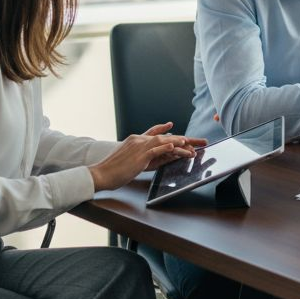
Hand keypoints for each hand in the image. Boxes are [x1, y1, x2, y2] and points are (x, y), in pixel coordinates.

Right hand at [88, 122, 206, 191]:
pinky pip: (156, 149)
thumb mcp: (129, 161)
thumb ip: (141, 158)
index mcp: (135, 140)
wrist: (101, 174)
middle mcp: (139, 140)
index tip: (171, 125)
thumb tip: (153, 160)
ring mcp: (139, 147)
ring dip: (180, 144)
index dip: (162, 128)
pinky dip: (167, 147)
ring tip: (192, 145)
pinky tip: (176, 146)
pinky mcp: (140, 156)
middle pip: (165, 137)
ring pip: (164, 142)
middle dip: (184, 139)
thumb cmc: (113, 171)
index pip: (152, 132)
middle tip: (198, 141)